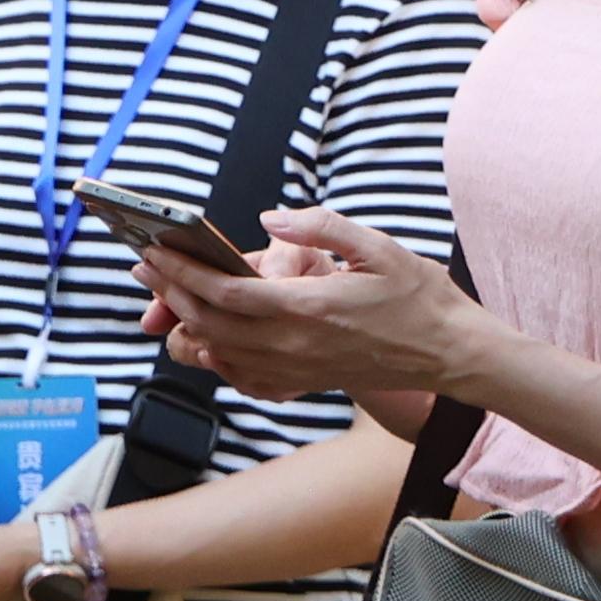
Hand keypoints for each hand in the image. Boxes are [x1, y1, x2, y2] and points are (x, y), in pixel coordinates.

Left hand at [146, 205, 484, 407]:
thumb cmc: (420, 297)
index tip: (153, 252)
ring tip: (167, 295)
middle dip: (170, 293)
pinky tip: (207, 337)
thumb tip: (270, 217)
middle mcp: (294, 345)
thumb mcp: (379, 247)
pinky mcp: (303, 382)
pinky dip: (214, 357)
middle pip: (210, 322)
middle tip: (146, 267)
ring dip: (186, 324)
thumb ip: (321, 227)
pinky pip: (242, 376)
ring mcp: (296, 369)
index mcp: (308, 307)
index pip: (224, 291)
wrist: (453, 354)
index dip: (181, 272)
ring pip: (218, 352)